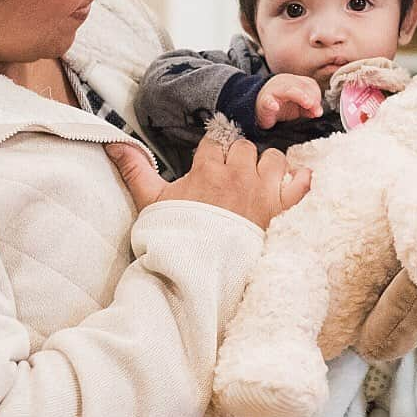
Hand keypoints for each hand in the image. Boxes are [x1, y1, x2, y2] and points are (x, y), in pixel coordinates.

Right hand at [105, 135, 310, 228]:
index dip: (215, 153)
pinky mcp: (284, 209)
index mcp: (208, 170)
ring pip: (274, 158)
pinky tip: (292, 184)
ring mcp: (264, 191)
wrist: (200, 273)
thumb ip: (136, 169)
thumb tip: (114, 143)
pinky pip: (302, 182)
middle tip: (234, 178)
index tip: (213, 166)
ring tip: (259, 183)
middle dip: (240, 158)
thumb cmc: (176, 237)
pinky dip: (301, 180)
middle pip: (246, 147)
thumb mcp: (151, 202)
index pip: (217, 142)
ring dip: (268, 166)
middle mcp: (239, 175)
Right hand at [256, 74, 322, 128]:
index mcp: (293, 82)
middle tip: (315, 109)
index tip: (318, 109)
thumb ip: (309, 108)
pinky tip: (275, 107)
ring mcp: (273, 91)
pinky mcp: (264, 102)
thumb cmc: (279, 106)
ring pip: (287, 90)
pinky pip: (268, 101)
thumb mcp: (298, 107)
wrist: (258, 109)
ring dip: (299, 96)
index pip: (309, 84)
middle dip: (311, 98)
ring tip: (307, 104)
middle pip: (301, 85)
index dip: (317, 95)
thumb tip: (318, 111)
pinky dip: (271, 103)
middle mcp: (284, 83)